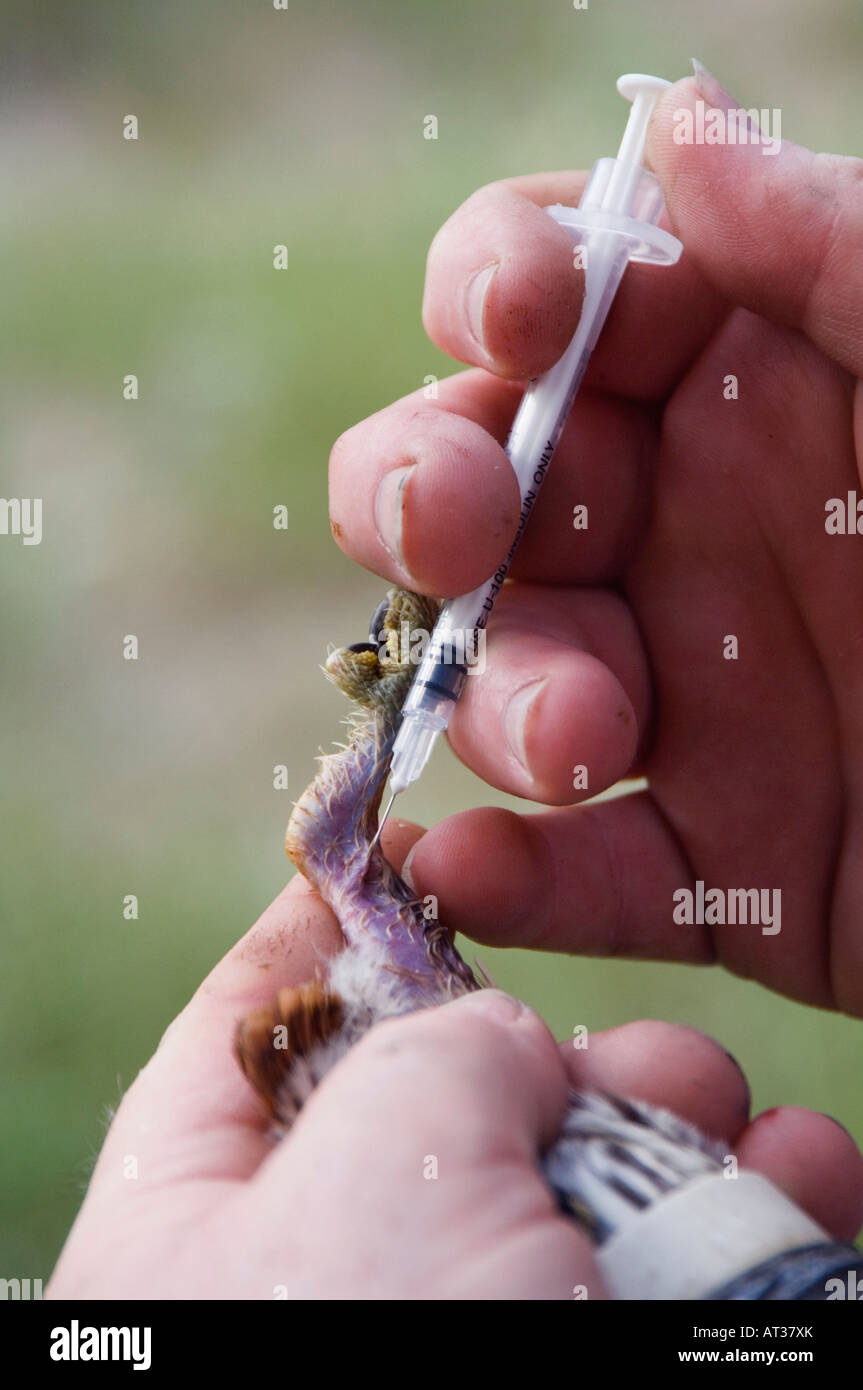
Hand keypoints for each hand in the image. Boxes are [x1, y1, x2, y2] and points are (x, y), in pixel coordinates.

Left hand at [46, 873, 862, 1298]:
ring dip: (680, 1134)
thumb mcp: (375, 1172)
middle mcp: (334, 1271)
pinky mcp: (594, 1341)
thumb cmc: (370, 1363)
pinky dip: (746, 1221)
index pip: (241, 1028)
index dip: (316, 928)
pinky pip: (671, 1258)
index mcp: (202, 1219)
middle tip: (647, 1058)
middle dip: (560, 1053)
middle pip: (446, 1098)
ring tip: (739, 1132)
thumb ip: (435, 1054)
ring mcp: (468, 1322)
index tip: (394, 854)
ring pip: (583, 1180)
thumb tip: (508, 1046)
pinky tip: (806, 1192)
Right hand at [328, 66, 862, 1013]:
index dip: (501, 288)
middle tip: (458, 529)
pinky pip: (588, 872)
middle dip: (424, 495)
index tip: (519, 324)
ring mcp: (696, 704)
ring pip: (507, 680)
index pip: (569, 302)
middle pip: (478, 490)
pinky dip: (513, 877)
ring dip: (496, 697)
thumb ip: (844, 252)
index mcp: (763, 386)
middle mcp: (699, 533)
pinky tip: (465, 869)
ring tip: (580, 737)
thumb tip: (675, 128)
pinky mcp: (722, 865)